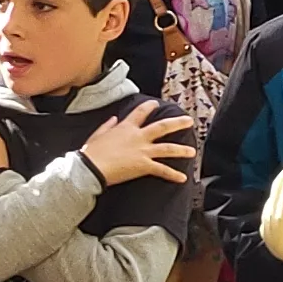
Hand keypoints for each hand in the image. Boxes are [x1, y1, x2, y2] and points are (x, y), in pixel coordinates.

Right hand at [79, 100, 198, 186]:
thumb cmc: (91, 153)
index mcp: (125, 127)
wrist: (90, 167)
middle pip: (162, 127)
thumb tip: (113, 118)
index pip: (140, 112)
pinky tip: (183, 178)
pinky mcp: (144, 165)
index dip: (149, 107)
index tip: (155, 103)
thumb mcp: (97, 135)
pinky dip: (173, 174)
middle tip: (189, 121)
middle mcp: (138, 137)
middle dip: (177, 123)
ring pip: (167, 148)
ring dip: (181, 150)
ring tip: (192, 152)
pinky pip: (162, 170)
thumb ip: (107, 126)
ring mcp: (143, 151)